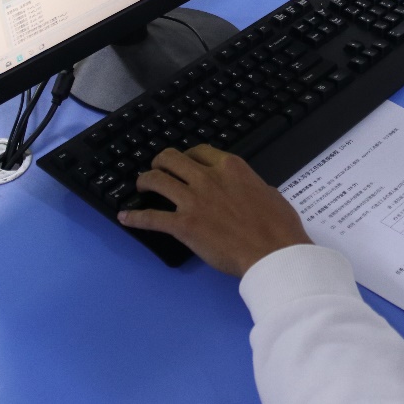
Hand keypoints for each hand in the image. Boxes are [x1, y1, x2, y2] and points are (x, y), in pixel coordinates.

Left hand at [117, 145, 311, 276]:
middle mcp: (207, 177)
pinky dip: (134, 217)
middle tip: (157, 170)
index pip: (199, 151)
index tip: (184, 162)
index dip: (187, 155)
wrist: (273, 253)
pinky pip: (151, 217)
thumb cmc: (278, 226)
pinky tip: (125, 217)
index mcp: (230, 167)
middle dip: (160, 162)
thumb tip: (247, 189)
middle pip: (171, 159)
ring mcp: (193, 200)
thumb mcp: (269, 193)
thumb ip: (251, 186)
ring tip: (140, 186)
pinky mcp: (183, 225)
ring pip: (156, 180)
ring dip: (144, 181)